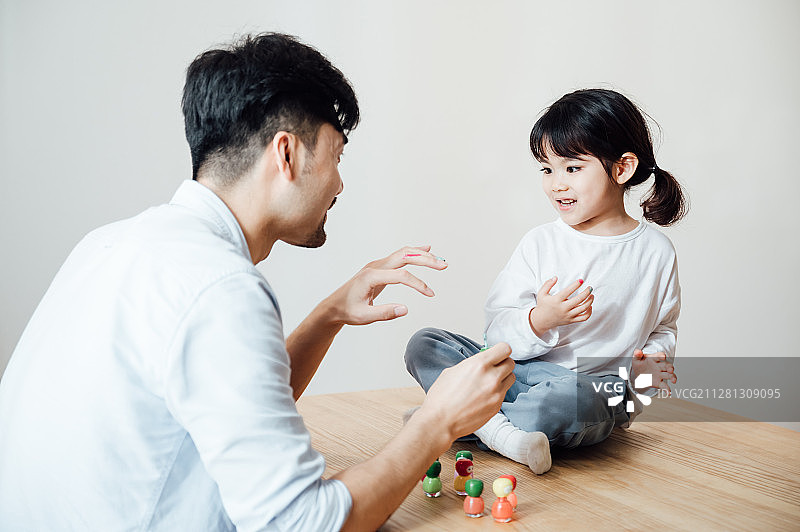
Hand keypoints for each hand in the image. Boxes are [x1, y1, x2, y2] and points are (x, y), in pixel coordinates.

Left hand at [323, 245, 446, 325]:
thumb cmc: (348, 311)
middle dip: (425, 260)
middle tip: (443, 265)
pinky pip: (400, 256)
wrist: (334, 306)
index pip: (401, 276)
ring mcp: (377, 265)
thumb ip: (384, 313)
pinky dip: (414, 253)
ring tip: (439, 261)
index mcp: (371, 276)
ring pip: (403, 253)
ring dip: (422, 255)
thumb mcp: (364, 317)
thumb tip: (405, 309)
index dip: (418, 284)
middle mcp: (375, 266)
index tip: (430, 294)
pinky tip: (425, 250)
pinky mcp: (380, 268)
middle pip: (404, 256)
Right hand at [416, 343, 514, 440]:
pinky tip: (484, 395)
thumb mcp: (452, 371)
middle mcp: (491, 377)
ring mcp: (496, 393)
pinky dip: (497, 392)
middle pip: (510, 363)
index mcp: (479, 364)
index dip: (501, 350)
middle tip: (494, 367)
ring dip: (503, 377)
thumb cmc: (441, 398)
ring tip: (490, 382)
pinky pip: (504, 393)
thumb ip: (471, 365)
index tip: (497, 353)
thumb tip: (480, 363)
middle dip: (503, 363)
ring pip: (511, 378)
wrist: (440, 421)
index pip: (504, 349)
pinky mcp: (497, 406)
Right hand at [529, 276, 593, 335]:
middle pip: (579, 300)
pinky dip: (589, 312)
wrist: (541, 321)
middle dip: (587, 292)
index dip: (575, 285)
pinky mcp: (571, 320)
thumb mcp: (541, 293)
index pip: (568, 291)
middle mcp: (563, 308)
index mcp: (556, 301)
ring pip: (583, 308)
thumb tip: (555, 278)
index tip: (581, 280)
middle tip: (590, 288)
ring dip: (590, 301)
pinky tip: (590, 306)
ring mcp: (568, 315)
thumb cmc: (542, 306)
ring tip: (592, 295)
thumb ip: (548, 284)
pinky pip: (583, 318)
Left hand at [631, 349, 676, 394]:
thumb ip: (637, 355)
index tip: (663, 356)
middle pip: (667, 366)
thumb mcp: (636, 359)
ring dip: (672, 377)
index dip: (661, 355)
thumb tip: (638, 351)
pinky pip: (664, 386)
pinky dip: (667, 389)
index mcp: (654, 359)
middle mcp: (659, 366)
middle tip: (671, 369)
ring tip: (674, 380)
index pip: (658, 356)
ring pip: (669, 375)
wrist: (638, 374)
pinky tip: (669, 393)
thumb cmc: (639, 364)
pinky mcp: (659, 382)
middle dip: (670, 367)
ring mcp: (660, 374)